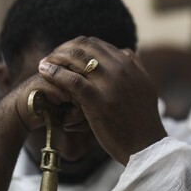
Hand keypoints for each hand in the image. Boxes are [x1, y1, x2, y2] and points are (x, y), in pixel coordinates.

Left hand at [37, 36, 166, 164]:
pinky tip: (44, 71)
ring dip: (56, 57)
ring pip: (77, 59)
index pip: (97, 44)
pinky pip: (72, 80)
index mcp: (129, 65)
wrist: (147, 146)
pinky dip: (55, 73)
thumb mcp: (145, 85)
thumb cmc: (143, 120)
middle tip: (51, 57)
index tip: (65, 53)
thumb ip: (135, 66)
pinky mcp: (98, 101)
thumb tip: (124, 52)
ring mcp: (109, 84)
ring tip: (44, 64)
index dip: (77, 46)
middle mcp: (120, 69)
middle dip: (64, 49)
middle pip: (85, 47)